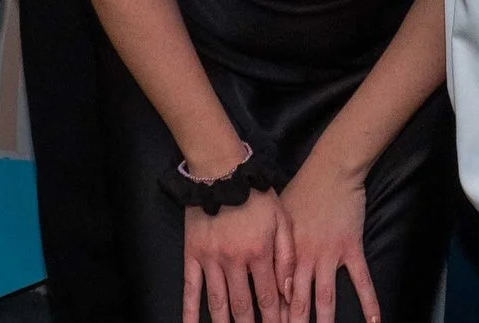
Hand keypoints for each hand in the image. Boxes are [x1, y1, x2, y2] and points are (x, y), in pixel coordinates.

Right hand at [184, 191, 285, 322]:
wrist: (221, 170)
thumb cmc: (256, 194)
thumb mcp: (282, 219)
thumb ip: (287, 255)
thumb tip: (289, 290)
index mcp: (259, 252)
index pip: (268, 297)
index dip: (273, 319)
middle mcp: (235, 261)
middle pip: (243, 306)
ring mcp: (211, 260)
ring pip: (218, 303)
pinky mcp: (193, 254)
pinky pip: (190, 288)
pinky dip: (189, 311)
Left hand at [275, 156, 379, 322]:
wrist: (331, 169)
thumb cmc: (303, 190)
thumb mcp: (279, 217)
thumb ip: (275, 246)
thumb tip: (266, 270)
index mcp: (285, 251)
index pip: (277, 291)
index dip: (275, 314)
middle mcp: (304, 256)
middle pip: (298, 301)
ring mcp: (329, 253)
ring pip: (326, 296)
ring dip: (324, 321)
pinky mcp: (350, 247)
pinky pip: (361, 280)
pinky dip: (369, 301)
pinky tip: (374, 321)